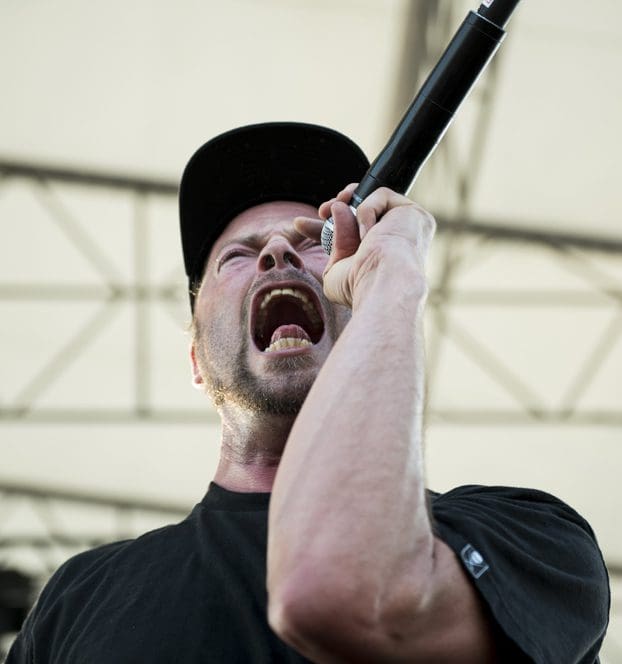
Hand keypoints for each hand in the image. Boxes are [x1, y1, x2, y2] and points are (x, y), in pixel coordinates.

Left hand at [295, 184, 434, 308]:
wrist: (383, 283)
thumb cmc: (360, 285)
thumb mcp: (334, 270)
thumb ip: (334, 242)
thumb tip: (338, 208)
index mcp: (376, 256)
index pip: (350, 233)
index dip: (328, 225)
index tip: (301, 224)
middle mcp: (393, 241)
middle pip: (361, 211)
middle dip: (338, 205)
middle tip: (321, 211)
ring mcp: (405, 226)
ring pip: (372, 199)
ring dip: (349, 201)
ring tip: (333, 213)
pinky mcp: (413, 213)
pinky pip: (381, 196)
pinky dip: (367, 210)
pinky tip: (369, 233)